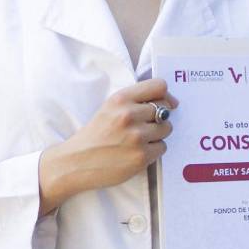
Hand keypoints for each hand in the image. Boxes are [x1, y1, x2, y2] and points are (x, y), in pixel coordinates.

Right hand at [38, 78, 177, 213]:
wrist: (76, 162)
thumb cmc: (94, 135)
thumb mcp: (109, 108)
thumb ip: (135, 101)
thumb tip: (172, 103)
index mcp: (120, 99)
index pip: (159, 86)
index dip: (165, 96)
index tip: (166, 104)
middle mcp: (129, 115)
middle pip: (165, 109)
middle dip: (158, 118)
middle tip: (141, 127)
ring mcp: (137, 136)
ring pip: (166, 129)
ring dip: (156, 135)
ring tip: (137, 141)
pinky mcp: (141, 156)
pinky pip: (162, 148)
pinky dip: (152, 151)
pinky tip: (135, 152)